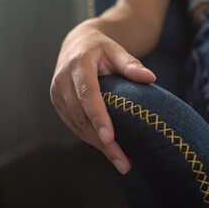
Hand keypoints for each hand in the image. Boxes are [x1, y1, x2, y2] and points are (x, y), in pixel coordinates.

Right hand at [50, 20, 155, 173]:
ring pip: (77, 126)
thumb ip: (131, 64)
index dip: (98, 117)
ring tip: (120, 162)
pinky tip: (108, 149)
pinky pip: (74, 126)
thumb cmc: (100, 48)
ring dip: (98, 146)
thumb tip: (151, 78)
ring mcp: (57, 94)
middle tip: (124, 163)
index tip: (110, 138)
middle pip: (82, 117)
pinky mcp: (58, 104)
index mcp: (77, 66)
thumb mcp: (115, 50)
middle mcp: (62, 81)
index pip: (87, 94)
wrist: (76, 44)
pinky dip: (91, 139)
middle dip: (103, 143)